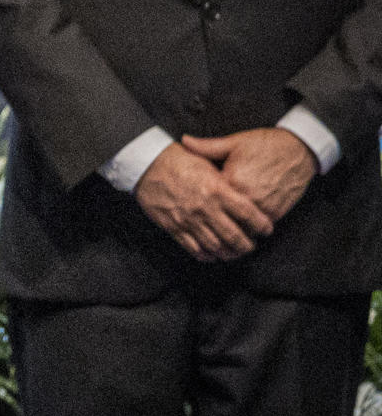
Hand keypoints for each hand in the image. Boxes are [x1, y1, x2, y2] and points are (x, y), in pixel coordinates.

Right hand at [134, 141, 271, 261]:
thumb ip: (226, 181)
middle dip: (247, 245)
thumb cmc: (179, 160)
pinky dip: (206, 255)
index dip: (262, 225)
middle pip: (234, 236)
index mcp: (217, 189)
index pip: (248, 214)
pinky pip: (193, 248)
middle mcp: (205, 208)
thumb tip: (245, 193)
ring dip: (229, 253)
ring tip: (234, 253)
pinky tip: (212, 255)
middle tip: (251, 246)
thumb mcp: (208, 163)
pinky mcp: (173, 226)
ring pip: (215, 246)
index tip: (267, 229)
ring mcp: (188, 219)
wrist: (147, 164)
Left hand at [181, 128, 315, 226]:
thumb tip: (183, 140)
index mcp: (232, 180)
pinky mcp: (277, 213)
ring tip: (220, 233)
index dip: (199, 203)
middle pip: (224, 218)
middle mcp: (248, 197)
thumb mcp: (234, 143)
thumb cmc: (265, 144)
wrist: (300, 150)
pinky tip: (239, 229)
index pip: (210, 200)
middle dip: (213, 222)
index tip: (190, 206)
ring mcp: (264, 207)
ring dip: (232, 230)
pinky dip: (248, 229)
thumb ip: (207, 147)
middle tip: (202, 227)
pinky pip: (258, 228)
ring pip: (241, 228)